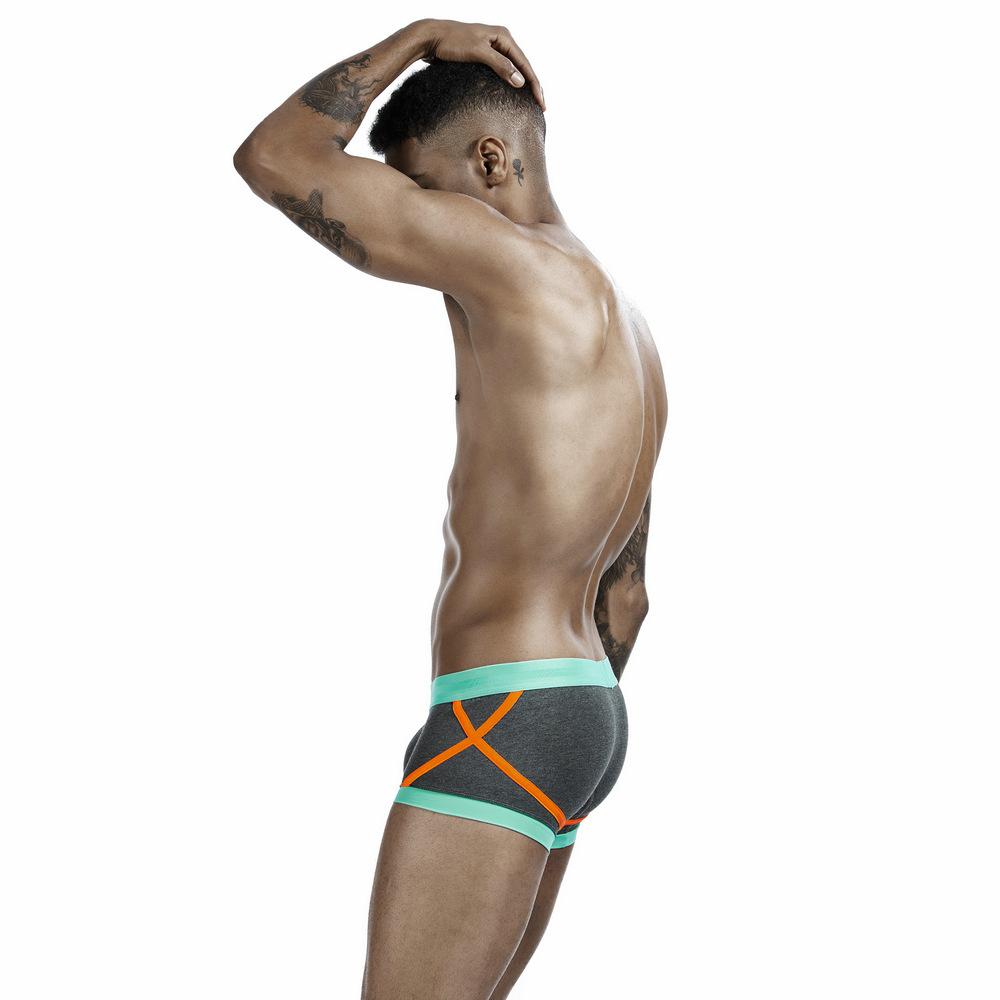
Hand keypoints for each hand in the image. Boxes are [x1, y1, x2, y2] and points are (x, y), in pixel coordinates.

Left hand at [421, 20, 544, 109]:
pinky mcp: (483, 55)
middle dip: (533, 85)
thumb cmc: (451, 42)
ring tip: (531, 100)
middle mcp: (500, 40)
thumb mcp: (478, 52)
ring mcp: (492, 47)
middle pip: (522, 65)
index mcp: (503, 36)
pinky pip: (502, 69)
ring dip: (523, 84)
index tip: (540, 103)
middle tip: (541, 105)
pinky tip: (512, 92)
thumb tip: (520, 81)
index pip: (525, 63)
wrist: (431, 37)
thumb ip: (500, 66)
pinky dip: (510, 81)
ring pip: (513, 68)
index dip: (534, 84)